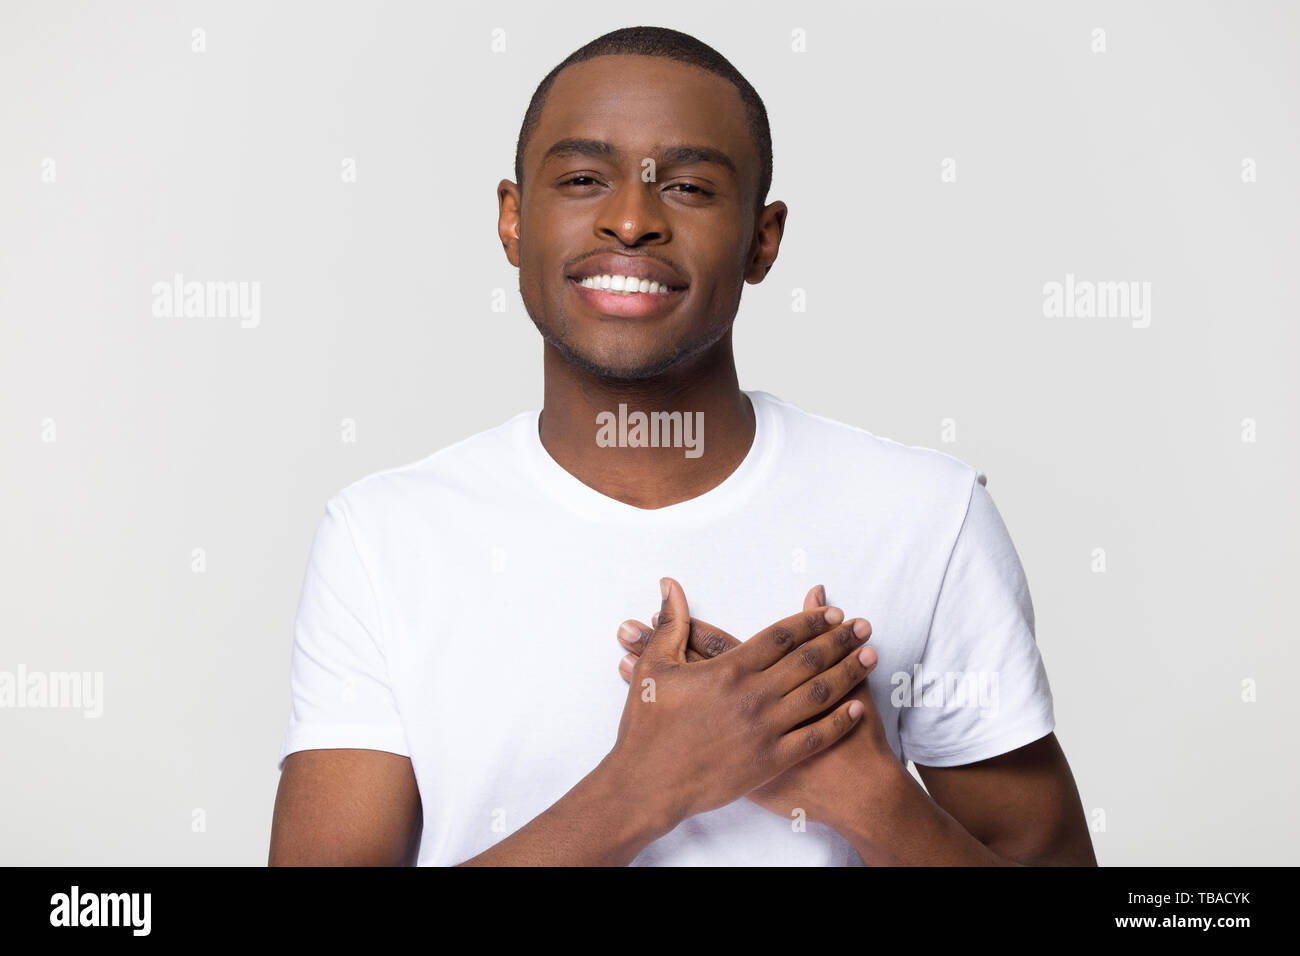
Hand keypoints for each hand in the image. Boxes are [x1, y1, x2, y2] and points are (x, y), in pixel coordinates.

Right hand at [605, 577, 873, 829]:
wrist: (647, 785)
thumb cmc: (646, 726)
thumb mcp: (653, 668)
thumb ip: (671, 624)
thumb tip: (670, 586)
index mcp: (728, 670)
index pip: (781, 636)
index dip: (810, 620)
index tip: (831, 610)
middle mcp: (753, 696)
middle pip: (808, 659)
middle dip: (840, 639)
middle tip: (863, 626)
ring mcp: (765, 730)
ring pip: (818, 694)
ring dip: (848, 672)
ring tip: (870, 655)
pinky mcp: (771, 761)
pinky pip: (815, 738)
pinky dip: (839, 721)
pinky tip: (857, 706)